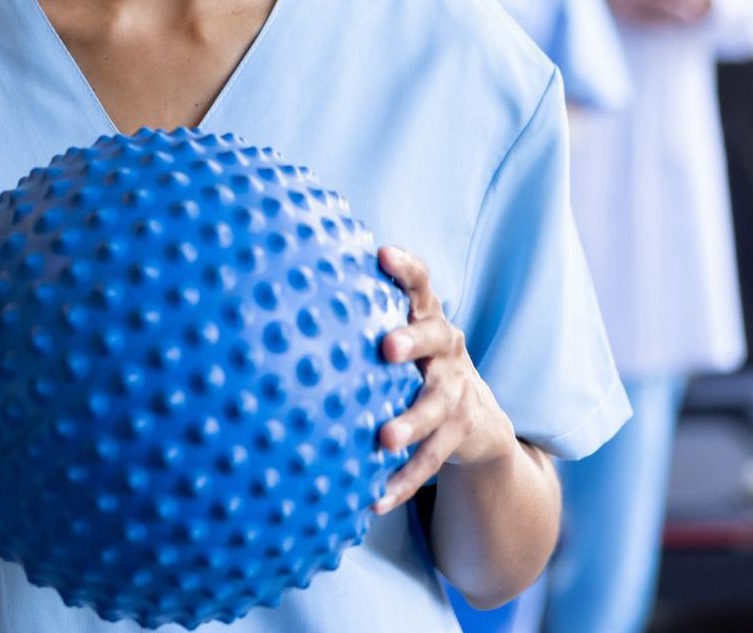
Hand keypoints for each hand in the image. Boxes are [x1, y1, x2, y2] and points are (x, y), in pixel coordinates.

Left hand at [371, 246, 519, 513]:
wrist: (477, 423)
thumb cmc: (413, 369)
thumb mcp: (398, 339)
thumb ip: (356, 321)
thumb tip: (275, 302)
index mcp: (428, 320)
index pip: (422, 285)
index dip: (406, 268)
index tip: (382, 253)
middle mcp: (448, 350)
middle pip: (437, 338)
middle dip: (412, 340)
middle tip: (386, 347)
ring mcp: (457, 392)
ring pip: (437, 405)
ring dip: (411, 423)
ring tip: (384, 438)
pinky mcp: (460, 434)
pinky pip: (433, 459)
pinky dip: (404, 480)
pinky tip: (374, 498)